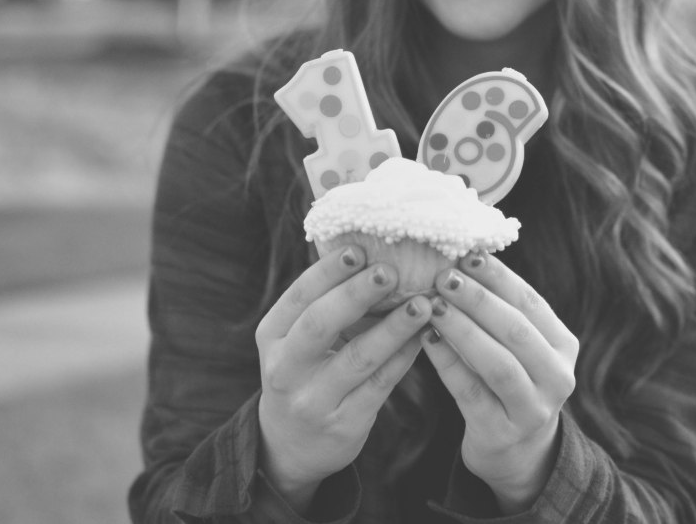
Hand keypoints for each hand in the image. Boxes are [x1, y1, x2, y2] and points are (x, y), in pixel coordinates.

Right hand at [254, 245, 432, 512]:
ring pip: (357, 358)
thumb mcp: (296, 340)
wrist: (292, 446)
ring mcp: (312, 400)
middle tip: (390, 271)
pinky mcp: (343, 424)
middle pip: (319, 325)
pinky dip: (404, 357)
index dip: (328, 271)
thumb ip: (326, 303)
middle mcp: (284, 368)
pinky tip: (424, 335)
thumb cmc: (305, 373)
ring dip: (393, 327)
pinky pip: (380, 384)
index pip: (298, 296)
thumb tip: (375, 253)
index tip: (359, 250)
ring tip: (423, 304)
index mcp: (271, 335)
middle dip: (356, 294)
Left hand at [421, 252, 578, 513]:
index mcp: (563, 346)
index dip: (498, 276)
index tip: (466, 254)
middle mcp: (557, 377)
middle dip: (479, 300)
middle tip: (444, 276)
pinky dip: (447, 363)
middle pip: (516, 331)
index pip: (531, 303)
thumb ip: (501, 311)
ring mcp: (532, 409)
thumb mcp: (519, 347)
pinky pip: (470, 392)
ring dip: (463, 330)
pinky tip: (426, 339)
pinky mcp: (501, 432)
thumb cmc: (509, 382)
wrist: (516, 452)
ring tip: (433, 306)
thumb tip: (461, 256)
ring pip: (497, 363)